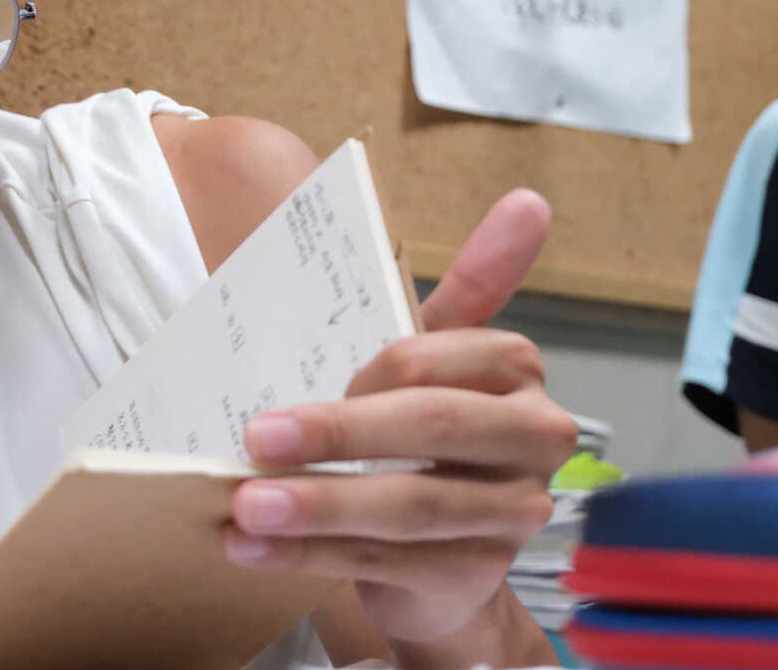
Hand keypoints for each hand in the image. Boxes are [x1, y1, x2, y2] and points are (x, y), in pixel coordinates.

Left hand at [224, 189, 576, 644]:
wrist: (442, 554)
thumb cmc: (422, 435)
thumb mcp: (432, 359)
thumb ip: (471, 283)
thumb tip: (529, 200)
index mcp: (514, 369)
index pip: (427, 360)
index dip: (358, 379)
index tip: (289, 389)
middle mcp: (533, 440)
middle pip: (429, 428)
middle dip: (335, 435)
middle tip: (255, 440)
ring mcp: (511, 515)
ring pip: (407, 506)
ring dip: (316, 507)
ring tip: (244, 507)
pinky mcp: (476, 576)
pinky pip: (385, 563)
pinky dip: (310, 556)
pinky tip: (251, 548)